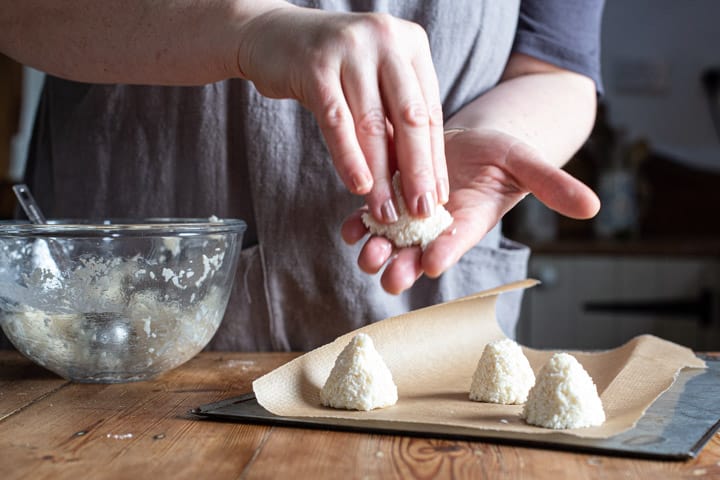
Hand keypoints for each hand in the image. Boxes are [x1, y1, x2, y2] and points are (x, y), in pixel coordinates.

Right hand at [237, 5, 447, 219]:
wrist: (274, 35)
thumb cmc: (332, 65)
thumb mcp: (374, 80)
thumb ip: (394, 118)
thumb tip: (415, 178)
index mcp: (411, 44)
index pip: (430, 111)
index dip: (435, 159)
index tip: (436, 197)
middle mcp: (386, 41)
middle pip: (410, 117)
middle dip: (417, 171)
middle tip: (420, 210)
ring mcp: (351, 50)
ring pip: (372, 124)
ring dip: (381, 175)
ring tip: (385, 210)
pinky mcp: (317, 66)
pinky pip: (337, 122)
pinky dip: (349, 158)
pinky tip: (358, 186)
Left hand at [342, 128, 599, 293]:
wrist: (467, 143)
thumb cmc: (500, 154)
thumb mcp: (526, 162)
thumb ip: (553, 185)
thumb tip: (594, 206)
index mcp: (469, 222)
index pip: (457, 241)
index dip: (445, 251)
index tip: (433, 261)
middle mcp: (435, 227)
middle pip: (416, 254)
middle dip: (402, 267)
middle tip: (390, 274)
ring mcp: (408, 216)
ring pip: (389, 241)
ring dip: (375, 250)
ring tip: (367, 253)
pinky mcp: (387, 199)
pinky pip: (368, 216)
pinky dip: (358, 222)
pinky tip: (351, 226)